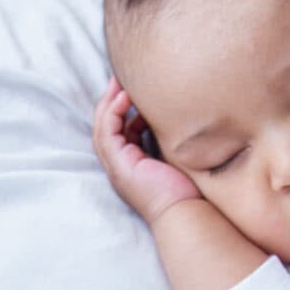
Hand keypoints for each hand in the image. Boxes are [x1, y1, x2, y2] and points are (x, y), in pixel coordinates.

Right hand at [91, 80, 200, 224]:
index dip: (123, 108)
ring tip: (119, 81)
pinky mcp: (118, 165)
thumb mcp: (175, 158)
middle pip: (107, 125)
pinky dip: (113, 111)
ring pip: (103, 126)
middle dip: (111, 99)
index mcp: (132, 163)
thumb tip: (179, 118)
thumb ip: (169, 139)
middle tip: (120, 76)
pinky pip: (108, 131)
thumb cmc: (186, 190)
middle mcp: (120, 164)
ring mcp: (116, 166)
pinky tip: (125, 96)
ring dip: (109, 101)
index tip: (133, 88)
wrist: (183, 212)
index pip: (121, 130)